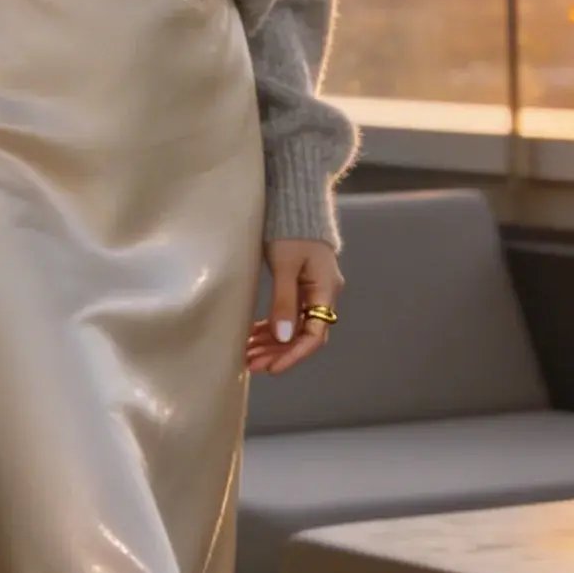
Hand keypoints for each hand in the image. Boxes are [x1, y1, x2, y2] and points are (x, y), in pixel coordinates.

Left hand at [246, 238, 342, 375]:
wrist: (294, 204)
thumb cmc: (290, 230)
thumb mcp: (284, 266)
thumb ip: (284, 302)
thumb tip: (282, 338)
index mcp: (325, 291)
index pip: (313, 335)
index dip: (292, 355)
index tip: (270, 368)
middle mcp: (323, 295)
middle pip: (303, 335)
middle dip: (278, 353)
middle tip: (251, 364)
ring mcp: (313, 292)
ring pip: (294, 328)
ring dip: (272, 343)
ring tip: (248, 354)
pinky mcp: (301, 287)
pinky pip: (288, 315)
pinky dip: (271, 328)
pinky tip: (252, 336)